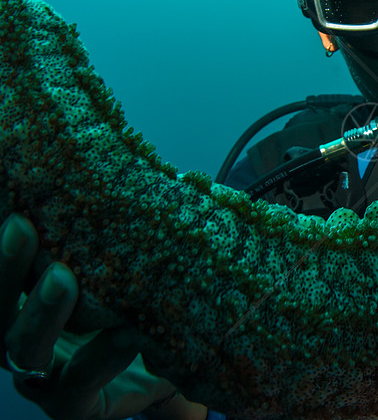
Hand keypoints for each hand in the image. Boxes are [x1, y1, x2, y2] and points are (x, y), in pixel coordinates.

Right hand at [1, 214, 205, 419]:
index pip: (7, 271)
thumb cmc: (137, 310)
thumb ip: (127, 235)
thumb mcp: (127, 271)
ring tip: (63, 278)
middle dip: (3, 266)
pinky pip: (79, 382)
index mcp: (29, 299)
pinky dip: (102, 355)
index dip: (0, 246)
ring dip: (40, 311)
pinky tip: (126, 332)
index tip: (9, 202)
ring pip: (21, 347)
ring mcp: (42, 374)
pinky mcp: (72, 406)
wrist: (167, 372)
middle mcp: (23, 335)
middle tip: (21, 226)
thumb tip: (167, 174)